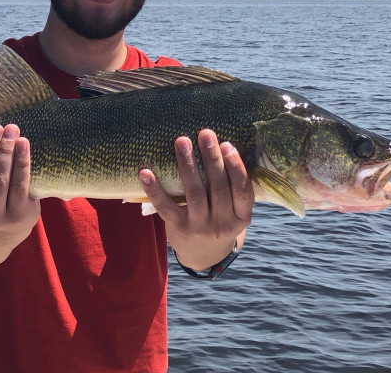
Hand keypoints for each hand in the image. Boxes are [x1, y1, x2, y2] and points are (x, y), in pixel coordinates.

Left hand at [139, 129, 253, 270]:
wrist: (203, 257)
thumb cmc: (220, 221)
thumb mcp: (234, 211)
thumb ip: (233, 188)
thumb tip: (223, 146)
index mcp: (242, 217)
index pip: (243, 190)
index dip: (236, 167)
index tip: (227, 144)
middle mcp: (223, 223)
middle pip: (218, 187)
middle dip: (211, 158)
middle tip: (205, 133)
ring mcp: (200, 227)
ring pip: (194, 193)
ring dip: (187, 165)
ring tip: (182, 142)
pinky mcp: (178, 228)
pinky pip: (166, 207)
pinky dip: (155, 189)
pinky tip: (146, 172)